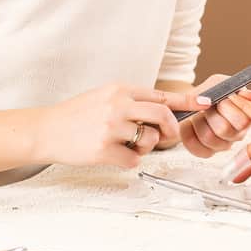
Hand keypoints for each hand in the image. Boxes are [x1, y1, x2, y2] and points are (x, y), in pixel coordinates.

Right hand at [36, 83, 210, 167]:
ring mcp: (111, 127)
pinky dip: (128, 161)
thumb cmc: (77, 115)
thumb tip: (165, 109)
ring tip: (123, 144)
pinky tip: (112, 155)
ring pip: (149, 140)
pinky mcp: (104, 149)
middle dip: (170, 129)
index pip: (160, 95)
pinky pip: (134, 160)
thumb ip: (132, 101)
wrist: (46, 130)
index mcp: (120, 89)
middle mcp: (118, 105)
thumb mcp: (105, 96)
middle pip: (163, 116)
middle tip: (167, 136)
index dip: (186, 101)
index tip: (204, 102)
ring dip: (142, 147)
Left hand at [179, 74, 250, 157]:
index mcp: (247, 118)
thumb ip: (235, 88)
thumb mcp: (221, 84)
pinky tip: (189, 122)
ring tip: (197, 112)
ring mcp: (223, 145)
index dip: (229, 107)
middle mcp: (238, 135)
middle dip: (211, 113)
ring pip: (208, 137)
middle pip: (224, 129)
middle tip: (207, 104)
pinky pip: (195, 147)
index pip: (243, 121)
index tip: (221, 97)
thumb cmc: (210, 92)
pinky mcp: (207, 152)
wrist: (192, 101)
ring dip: (198, 121)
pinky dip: (187, 132)